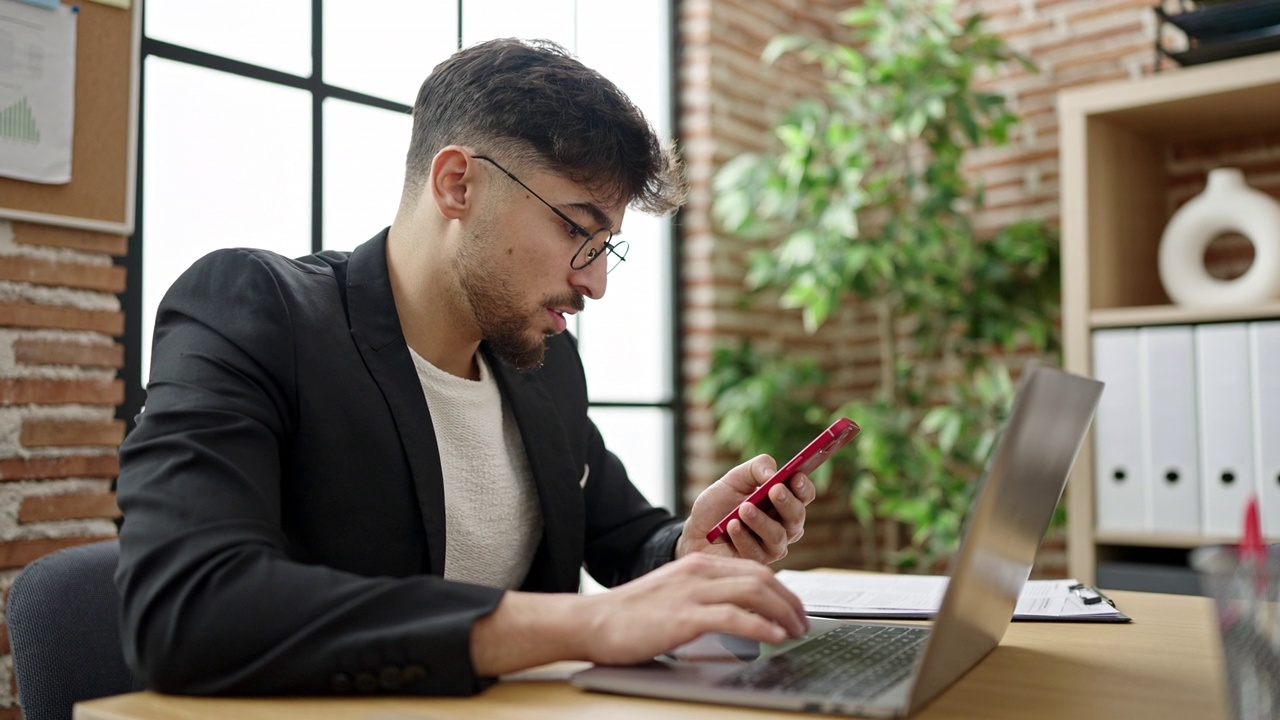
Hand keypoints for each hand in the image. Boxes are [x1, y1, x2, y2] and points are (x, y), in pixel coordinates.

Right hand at [579, 553, 809, 665]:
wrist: (593, 622)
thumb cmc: (630, 615)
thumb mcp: (673, 595)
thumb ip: (704, 597)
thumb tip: (738, 616)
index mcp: (697, 565)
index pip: (754, 569)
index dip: (782, 590)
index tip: (794, 609)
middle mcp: (698, 572)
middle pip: (761, 577)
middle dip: (790, 601)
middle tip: (804, 623)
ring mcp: (691, 593)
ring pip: (754, 592)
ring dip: (783, 612)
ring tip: (796, 632)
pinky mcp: (683, 617)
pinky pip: (733, 617)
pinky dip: (760, 626)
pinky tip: (774, 637)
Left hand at [676, 454, 815, 563]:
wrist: (695, 531)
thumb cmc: (718, 505)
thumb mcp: (734, 479)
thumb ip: (756, 468)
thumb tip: (773, 474)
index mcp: (783, 502)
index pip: (804, 495)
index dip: (803, 486)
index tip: (794, 476)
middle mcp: (784, 525)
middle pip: (797, 517)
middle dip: (787, 502)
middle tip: (774, 490)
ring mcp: (772, 545)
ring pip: (778, 536)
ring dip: (761, 521)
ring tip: (744, 509)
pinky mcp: (756, 561)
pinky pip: (756, 551)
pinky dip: (743, 536)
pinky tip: (731, 526)